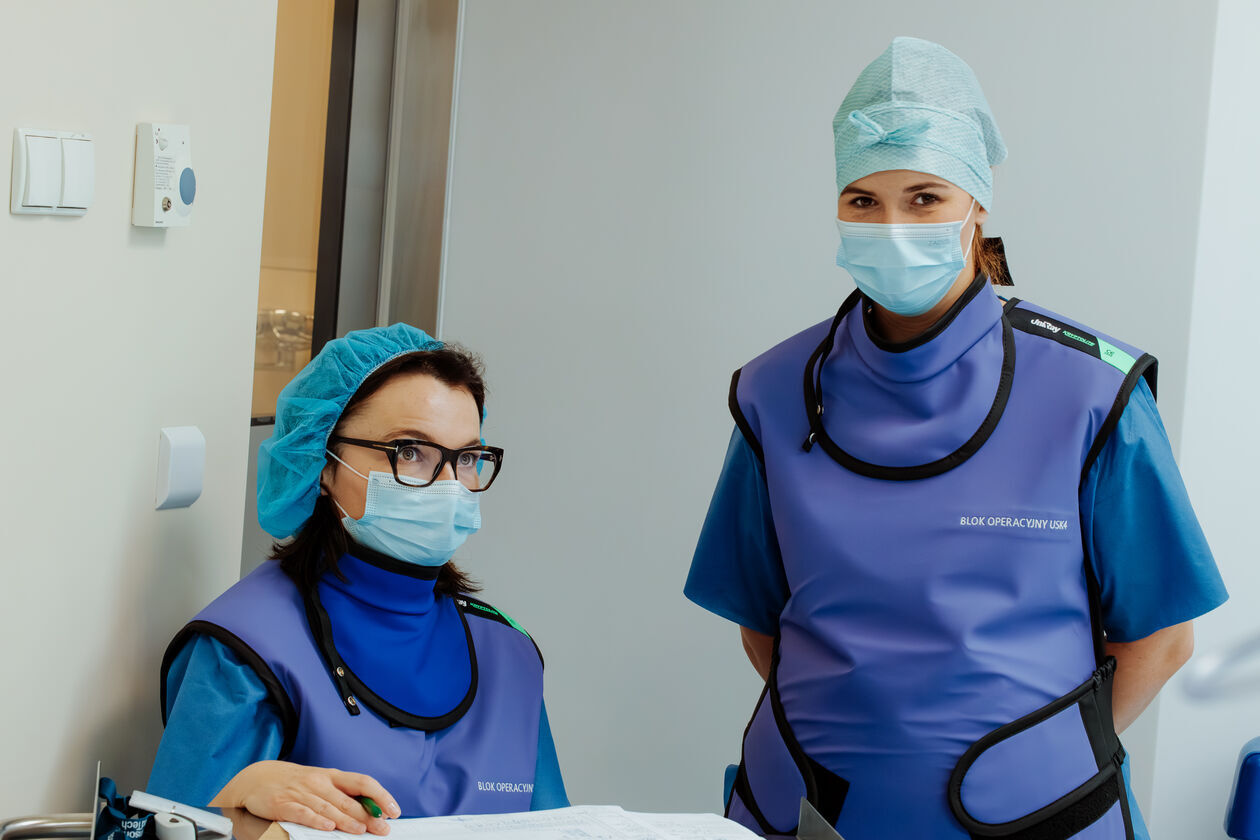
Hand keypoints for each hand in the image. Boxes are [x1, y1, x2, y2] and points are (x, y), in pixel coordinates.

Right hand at [210, 761, 400, 833]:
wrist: (257, 777)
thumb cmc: (296, 783)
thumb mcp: (321, 783)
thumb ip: (343, 795)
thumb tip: (371, 810)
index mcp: (332, 776)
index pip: (363, 782)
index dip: (380, 795)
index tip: (393, 810)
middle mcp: (319, 782)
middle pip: (348, 800)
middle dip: (367, 815)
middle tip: (382, 828)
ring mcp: (301, 793)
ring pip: (328, 808)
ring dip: (346, 820)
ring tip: (360, 830)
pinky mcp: (283, 804)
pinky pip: (302, 813)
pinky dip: (315, 820)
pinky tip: (327, 827)